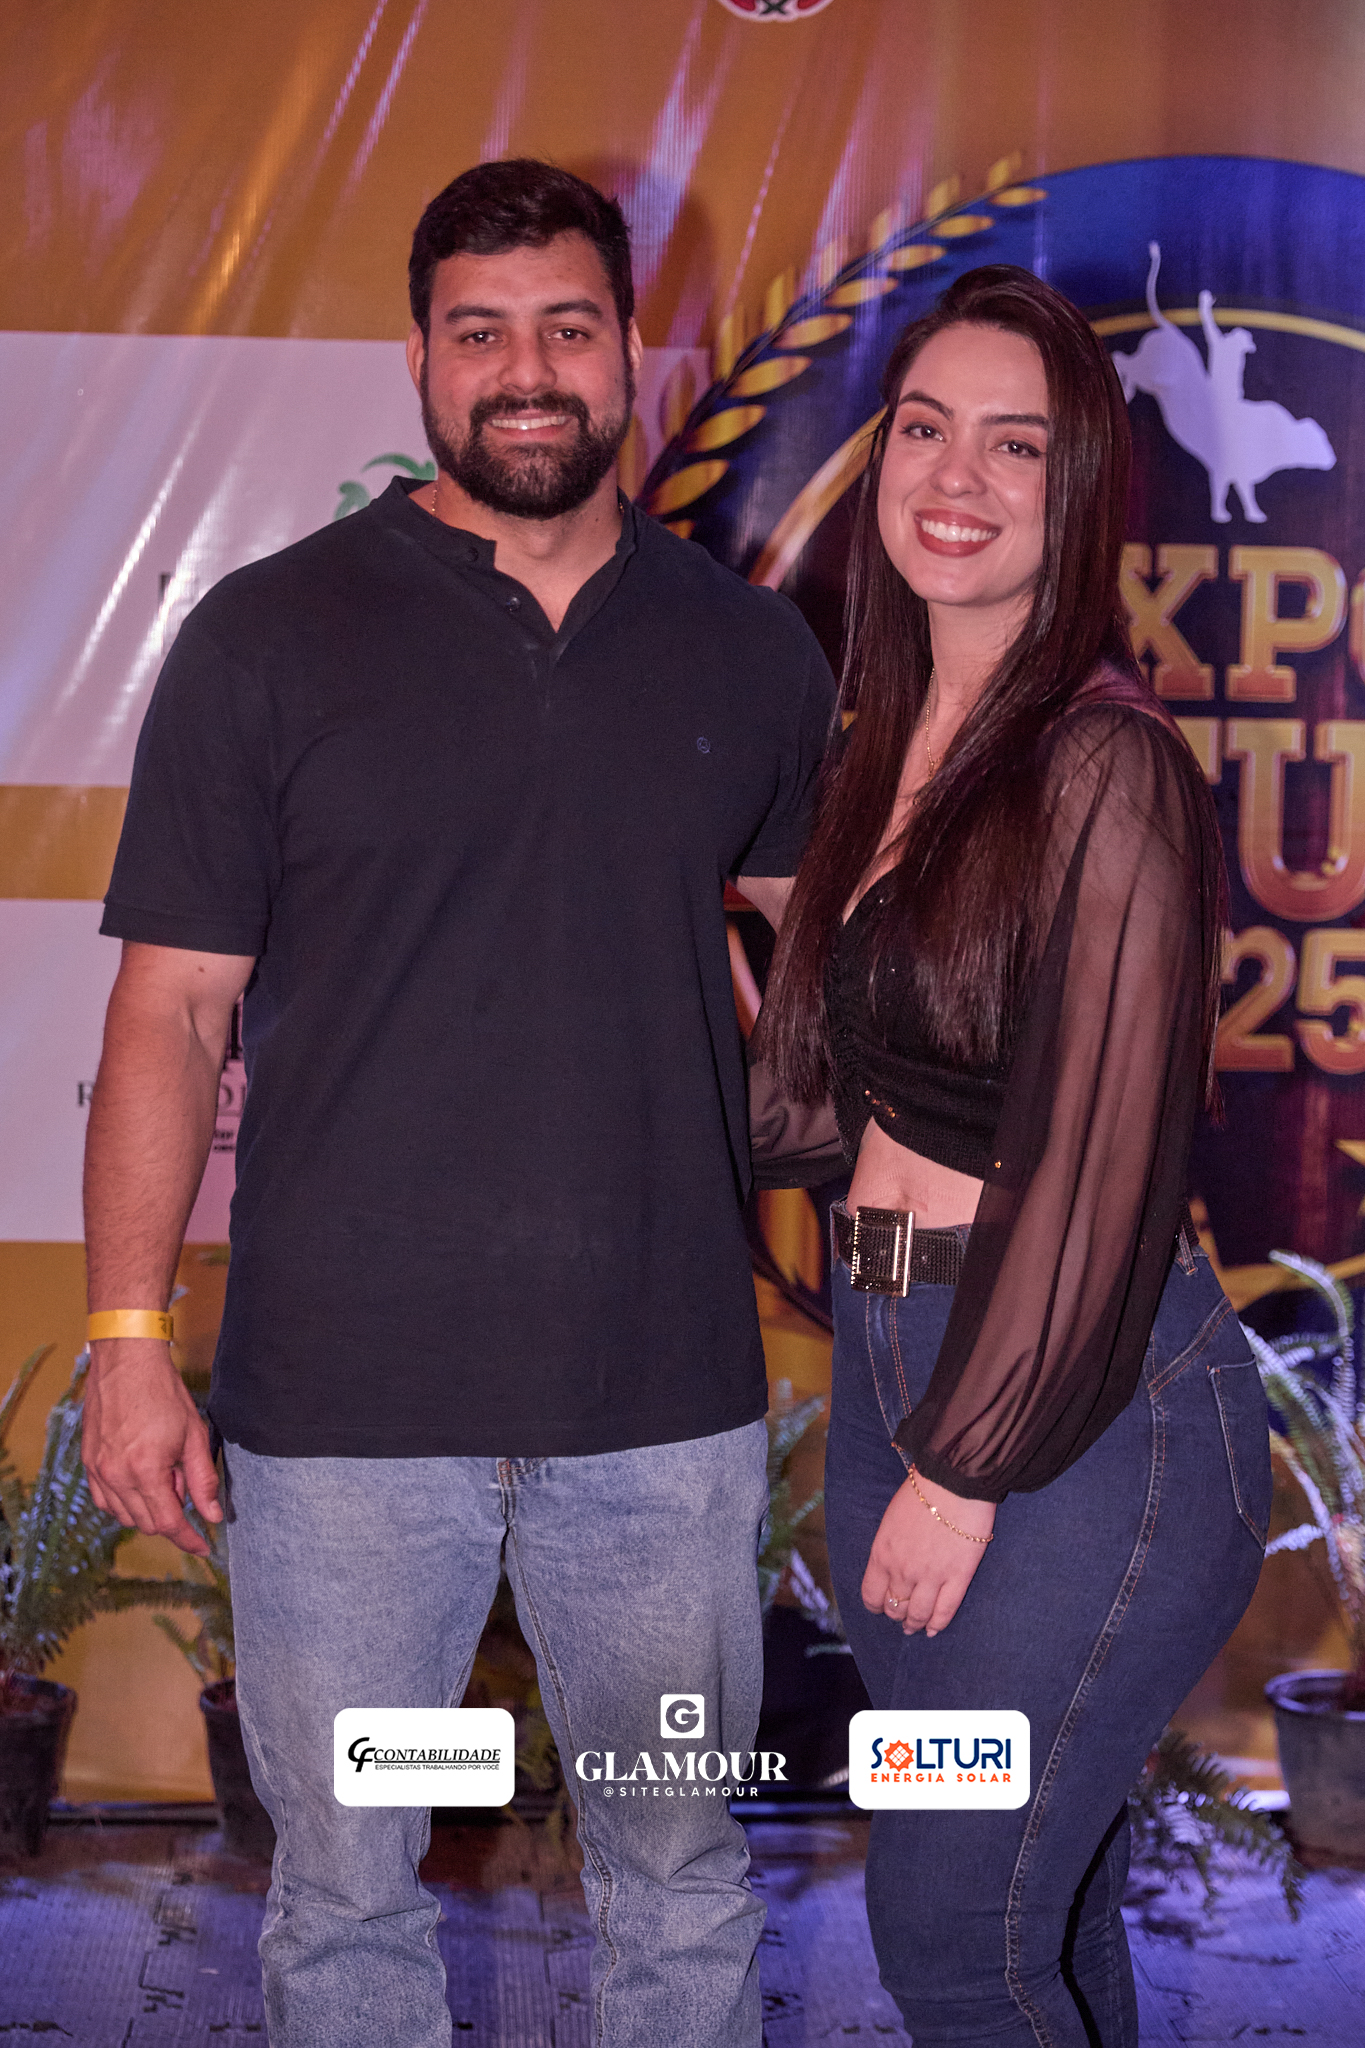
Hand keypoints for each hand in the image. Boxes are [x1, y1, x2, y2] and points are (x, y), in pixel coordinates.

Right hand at [82, 1339, 221, 1556]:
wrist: (126, 1362)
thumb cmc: (163, 1393)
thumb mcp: (194, 1436)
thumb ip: (203, 1480)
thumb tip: (213, 1515)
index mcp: (144, 1471)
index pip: (167, 1523)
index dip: (188, 1538)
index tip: (203, 1546)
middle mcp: (115, 1476)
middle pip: (146, 1522)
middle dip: (171, 1514)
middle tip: (183, 1479)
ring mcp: (97, 1471)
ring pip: (124, 1515)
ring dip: (148, 1508)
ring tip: (163, 1470)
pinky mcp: (88, 1463)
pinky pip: (105, 1500)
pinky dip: (125, 1501)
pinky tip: (141, 1479)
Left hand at [861, 1469, 995, 1636]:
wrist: (953, 1482)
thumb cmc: (921, 1492)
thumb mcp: (890, 1519)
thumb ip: (888, 1547)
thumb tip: (890, 1563)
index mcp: (882, 1554)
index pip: (871, 1595)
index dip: (876, 1605)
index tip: (881, 1606)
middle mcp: (902, 1571)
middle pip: (895, 1608)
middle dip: (897, 1614)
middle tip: (901, 1615)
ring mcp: (931, 1577)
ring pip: (918, 1615)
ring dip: (915, 1624)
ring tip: (915, 1626)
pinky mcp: (958, 1577)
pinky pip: (945, 1611)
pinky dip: (938, 1624)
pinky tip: (934, 1629)